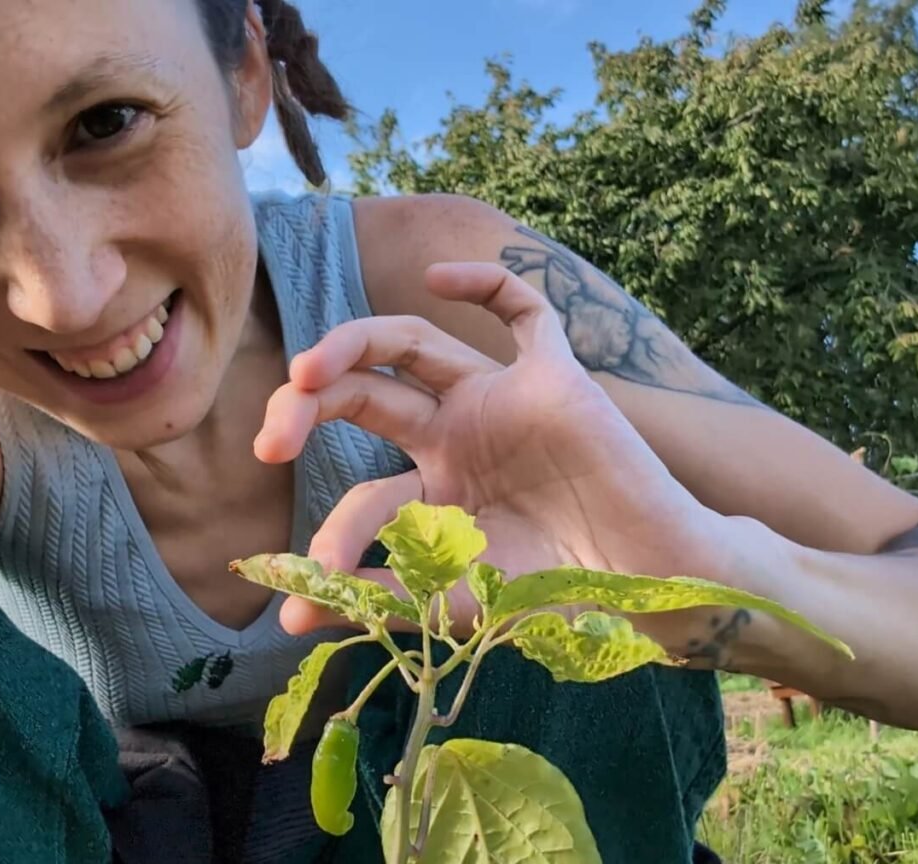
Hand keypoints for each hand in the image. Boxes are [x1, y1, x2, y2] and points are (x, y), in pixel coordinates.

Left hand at [254, 263, 766, 649]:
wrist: (649, 585)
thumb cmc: (559, 592)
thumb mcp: (455, 600)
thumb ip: (378, 598)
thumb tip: (291, 614)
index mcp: (431, 490)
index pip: (362, 491)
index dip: (331, 532)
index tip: (305, 578)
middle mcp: (454, 435)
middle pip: (362, 393)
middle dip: (305, 409)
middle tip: (268, 443)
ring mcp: (499, 400)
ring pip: (411, 341)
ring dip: (350, 345)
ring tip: (305, 373)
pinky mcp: (553, 378)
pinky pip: (524, 311)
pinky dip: (486, 285)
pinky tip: (439, 276)